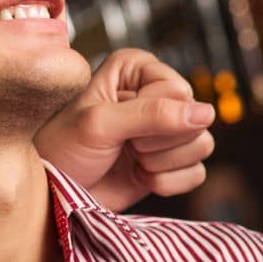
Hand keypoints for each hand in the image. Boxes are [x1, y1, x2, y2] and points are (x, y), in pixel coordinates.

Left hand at [34, 48, 215, 212]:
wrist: (55, 192)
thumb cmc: (64, 148)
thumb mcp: (100, 123)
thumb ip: (151, 114)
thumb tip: (207, 113)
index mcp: (137, 69)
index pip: (179, 91)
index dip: (152, 115)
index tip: (118, 124)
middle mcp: (156, 94)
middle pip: (196, 118)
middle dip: (158, 142)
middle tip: (124, 145)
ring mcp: (165, 130)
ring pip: (201, 145)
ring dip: (162, 162)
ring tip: (131, 160)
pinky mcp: (170, 162)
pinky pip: (197, 172)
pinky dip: (168, 182)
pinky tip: (139, 177)